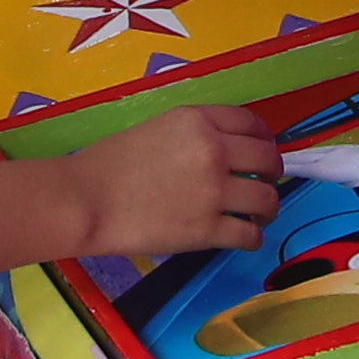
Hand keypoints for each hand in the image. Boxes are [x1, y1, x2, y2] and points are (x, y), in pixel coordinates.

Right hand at [56, 105, 282, 262]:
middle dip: (272, 173)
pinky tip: (245, 237)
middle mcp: (214, 151)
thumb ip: (194, 134)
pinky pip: (249, 235)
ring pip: (267, 199)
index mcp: (198, 121)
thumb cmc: (109, 163)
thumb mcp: (156, 128)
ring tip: (259, 215)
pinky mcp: (207, 230)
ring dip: (268, 208)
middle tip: (264, 183)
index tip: (263, 149)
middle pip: (268, 159)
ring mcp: (214, 192)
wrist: (86, 200)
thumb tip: (222, 150)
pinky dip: (253, 238)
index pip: (252, 123)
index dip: (264, 138)